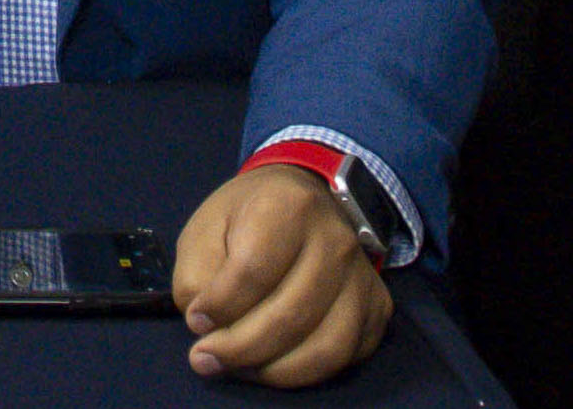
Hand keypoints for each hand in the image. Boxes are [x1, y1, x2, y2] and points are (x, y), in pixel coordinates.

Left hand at [174, 163, 392, 385]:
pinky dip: (304, 372)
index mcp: (289, 206)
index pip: (254, 272)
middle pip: (290, 316)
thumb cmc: (246, 218)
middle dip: (239, 349)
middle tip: (205, 358)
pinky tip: (271, 362)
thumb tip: (208, 327)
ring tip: (239, 367)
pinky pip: (345, 357)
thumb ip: (198, 275)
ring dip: (273, 370)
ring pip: (326, 347)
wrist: (304, 200)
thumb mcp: (206, 229)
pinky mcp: (377, 305)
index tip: (195, 319)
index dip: (219, 307)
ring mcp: (363, 275)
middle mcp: (336, 240)